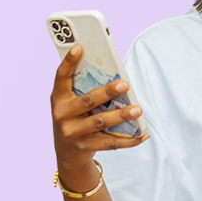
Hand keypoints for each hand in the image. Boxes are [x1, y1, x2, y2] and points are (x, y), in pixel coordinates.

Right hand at [51, 44, 149, 168]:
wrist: (66, 153)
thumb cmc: (73, 119)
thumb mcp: (70, 103)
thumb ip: (83, 89)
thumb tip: (112, 73)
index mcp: (58, 99)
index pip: (61, 77)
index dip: (68, 62)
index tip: (79, 47)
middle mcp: (63, 115)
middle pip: (87, 101)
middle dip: (107, 92)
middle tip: (125, 84)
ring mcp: (74, 133)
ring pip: (100, 122)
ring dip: (121, 116)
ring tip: (137, 109)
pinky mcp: (86, 147)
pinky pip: (111, 143)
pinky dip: (129, 140)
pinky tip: (143, 135)